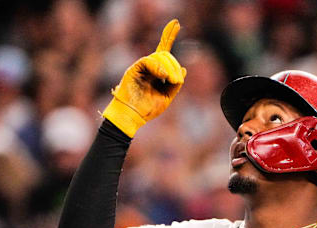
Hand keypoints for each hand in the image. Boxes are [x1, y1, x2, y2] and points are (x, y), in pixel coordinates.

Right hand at [102, 19, 186, 136]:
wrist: (133, 117)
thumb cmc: (148, 108)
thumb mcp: (167, 96)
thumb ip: (175, 83)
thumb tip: (183, 69)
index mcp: (157, 71)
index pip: (163, 49)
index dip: (169, 35)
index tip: (176, 23)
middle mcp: (149, 66)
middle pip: (166, 55)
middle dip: (175, 66)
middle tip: (177, 81)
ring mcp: (141, 66)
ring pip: (159, 57)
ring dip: (170, 68)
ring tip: (171, 81)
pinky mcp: (134, 69)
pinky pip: (148, 61)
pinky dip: (158, 68)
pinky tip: (163, 77)